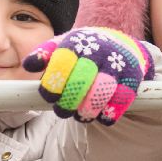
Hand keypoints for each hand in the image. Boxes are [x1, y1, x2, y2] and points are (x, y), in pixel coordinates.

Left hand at [22, 27, 153, 124]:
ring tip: (81, 115)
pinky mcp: (133, 78)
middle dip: (67, 102)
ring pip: (100, 93)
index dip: (53, 85)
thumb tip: (28, 65)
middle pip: (79, 82)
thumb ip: (45, 54)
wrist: (121, 43)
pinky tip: (101, 117)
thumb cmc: (85, 49)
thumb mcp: (64, 45)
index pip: (61, 65)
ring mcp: (117, 64)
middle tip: (62, 110)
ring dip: (87, 110)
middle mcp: (98, 51)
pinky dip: (109, 113)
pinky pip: (121, 101)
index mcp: (77, 42)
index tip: (50, 96)